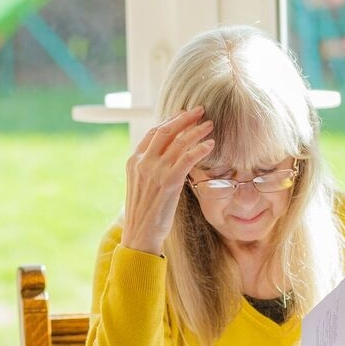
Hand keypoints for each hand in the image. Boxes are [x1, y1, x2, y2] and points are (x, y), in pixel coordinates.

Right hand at [120, 107, 214, 255]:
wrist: (140, 234)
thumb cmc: (145, 212)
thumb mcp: (142, 185)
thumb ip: (151, 168)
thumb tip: (168, 157)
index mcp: (134, 161)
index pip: (154, 132)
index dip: (171, 121)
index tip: (184, 115)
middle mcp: (143, 162)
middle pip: (166, 131)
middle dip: (185, 118)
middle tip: (201, 111)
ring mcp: (155, 171)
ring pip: (179, 142)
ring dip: (197, 131)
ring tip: (210, 126)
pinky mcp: (168, 182)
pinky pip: (187, 159)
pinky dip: (200, 149)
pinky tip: (210, 145)